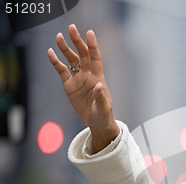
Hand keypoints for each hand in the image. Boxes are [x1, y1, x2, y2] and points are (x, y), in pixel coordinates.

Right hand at [48, 24, 119, 152]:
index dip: (92, 45)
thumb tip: (99, 85)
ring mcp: (78, 79)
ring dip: (65, 49)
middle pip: (82, 54)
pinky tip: (50, 52)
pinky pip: (61, 71)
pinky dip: (56, 62)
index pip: (95, 58)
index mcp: (98, 78)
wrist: (97, 123)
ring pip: (71, 60)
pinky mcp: (69, 86)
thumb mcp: (104, 108)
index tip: (89, 33)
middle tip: (71, 28)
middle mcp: (88, 75)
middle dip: (77, 41)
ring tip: (58, 36)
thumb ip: (101, 98)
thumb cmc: (104, 115)